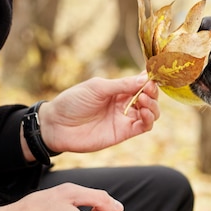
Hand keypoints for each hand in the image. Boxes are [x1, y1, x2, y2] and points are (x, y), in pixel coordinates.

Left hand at [36, 73, 159, 153]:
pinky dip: (149, 119)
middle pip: (150, 98)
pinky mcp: (123, 133)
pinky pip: (143, 126)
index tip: (151, 78)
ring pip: (151, 113)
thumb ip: (121, 84)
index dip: (149, 80)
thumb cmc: (72, 102)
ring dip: (153, 106)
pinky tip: (144, 113)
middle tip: (148, 90)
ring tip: (144, 101)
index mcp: (118, 89)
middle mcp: (124, 103)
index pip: (141, 83)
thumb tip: (144, 79)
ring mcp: (125, 118)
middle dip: (153, 93)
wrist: (56, 125)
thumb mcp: (97, 88)